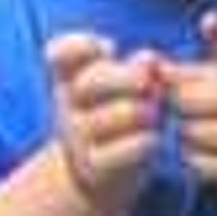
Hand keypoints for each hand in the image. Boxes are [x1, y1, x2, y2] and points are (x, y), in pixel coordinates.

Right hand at [43, 27, 166, 212]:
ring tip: (154, 114)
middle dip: (127, 79)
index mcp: (72, 76)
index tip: (109, 47)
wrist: (104, 171)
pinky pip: (124, 148)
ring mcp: (77, 136)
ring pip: (113, 116)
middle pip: (90, 83)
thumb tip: (149, 60)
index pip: (62, 53)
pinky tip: (153, 139)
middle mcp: (68, 104)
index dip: (80, 45)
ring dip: (142, 112)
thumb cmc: (120, 113)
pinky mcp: (93, 165)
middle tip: (147, 83)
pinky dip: (145, 141)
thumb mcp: (125, 85)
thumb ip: (137, 66)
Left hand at [164, 5, 216, 199]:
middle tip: (196, 102)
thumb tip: (149, 64)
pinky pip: (195, 162)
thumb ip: (201, 65)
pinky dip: (197, 155)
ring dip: (188, 129)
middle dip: (182, 100)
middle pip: (187, 99)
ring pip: (188, 133)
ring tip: (213, 124)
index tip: (204, 23)